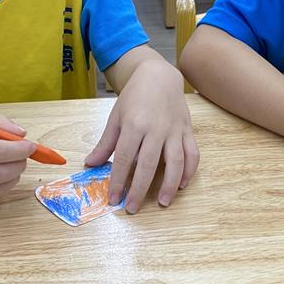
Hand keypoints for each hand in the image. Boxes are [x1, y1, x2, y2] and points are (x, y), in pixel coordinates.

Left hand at [85, 59, 197, 212]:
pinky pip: (192, 153)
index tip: (114, 198)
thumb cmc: (135, 96)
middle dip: (139, 189)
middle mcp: (156, 129)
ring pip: (176, 162)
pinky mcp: (187, 130)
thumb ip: (106, 143)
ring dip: (170, 185)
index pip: (125, 159)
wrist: (159, 76)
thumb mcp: (116, 117)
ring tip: (162, 202)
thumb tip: (91, 163)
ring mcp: (174, 130)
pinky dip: (190, 171)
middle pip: (149, 164)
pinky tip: (182, 184)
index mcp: (134, 125)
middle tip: (132, 208)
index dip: (119, 181)